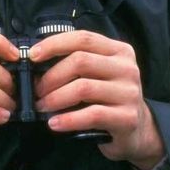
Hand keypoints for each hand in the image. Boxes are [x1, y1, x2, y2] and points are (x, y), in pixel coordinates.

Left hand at [30, 30, 163, 169]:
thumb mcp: (99, 74)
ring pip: (83, 88)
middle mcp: (127, 68)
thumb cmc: (109, 99)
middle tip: (36, 90)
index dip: (55, 44)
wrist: (137, 130)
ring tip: (42, 106)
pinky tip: (54, 123)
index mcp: (119, 51)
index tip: (33, 56)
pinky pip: (92, 115)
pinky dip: (68, 119)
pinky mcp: (127, 117)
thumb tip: (38, 60)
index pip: (83, 38)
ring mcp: (129, 92)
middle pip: (80, 61)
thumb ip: (77, 63)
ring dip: (55, 98)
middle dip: (51, 76)